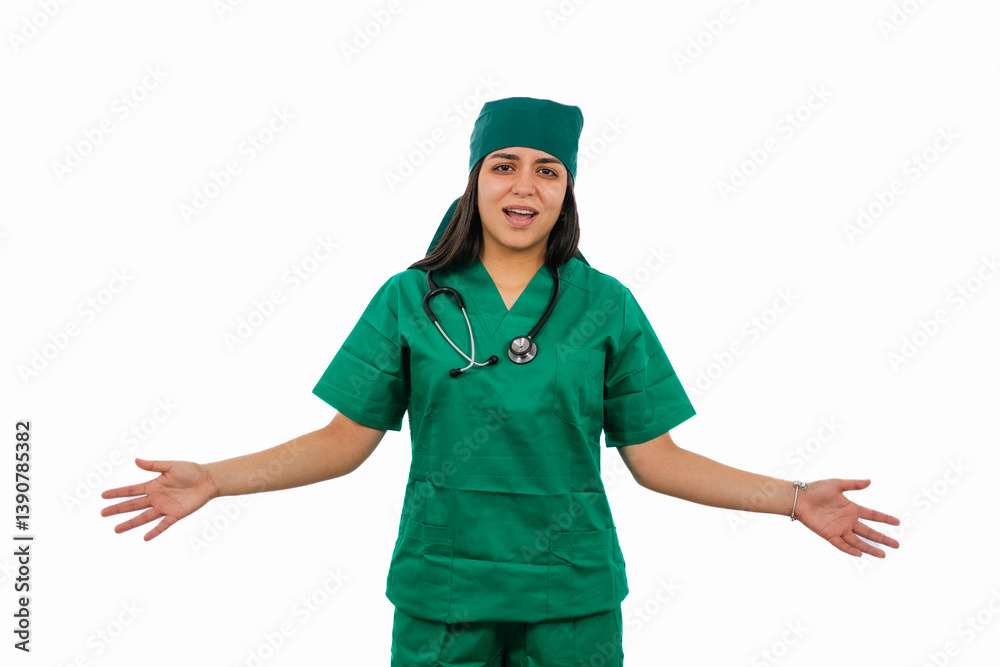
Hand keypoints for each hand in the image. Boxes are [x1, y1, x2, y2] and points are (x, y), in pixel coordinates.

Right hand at [100, 458, 220, 540]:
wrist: (209, 479)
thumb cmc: (191, 470)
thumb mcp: (171, 465)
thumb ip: (154, 465)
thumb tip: (136, 460)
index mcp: (153, 485)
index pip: (131, 490)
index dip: (117, 493)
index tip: (103, 496)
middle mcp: (156, 498)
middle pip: (133, 505)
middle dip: (118, 509)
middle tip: (103, 513)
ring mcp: (165, 507)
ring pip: (144, 517)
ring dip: (130, 523)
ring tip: (116, 529)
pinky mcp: (176, 514)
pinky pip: (163, 525)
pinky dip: (155, 531)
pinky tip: (145, 537)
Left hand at [793, 478, 899, 557]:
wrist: (800, 497)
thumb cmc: (816, 489)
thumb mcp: (837, 484)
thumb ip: (853, 484)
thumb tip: (870, 481)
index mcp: (852, 508)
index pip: (872, 515)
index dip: (885, 519)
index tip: (898, 522)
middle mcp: (848, 520)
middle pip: (869, 532)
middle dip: (883, 538)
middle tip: (897, 545)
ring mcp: (839, 528)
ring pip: (858, 541)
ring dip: (870, 548)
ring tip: (883, 555)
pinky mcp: (828, 534)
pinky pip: (841, 544)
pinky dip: (850, 549)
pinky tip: (860, 554)